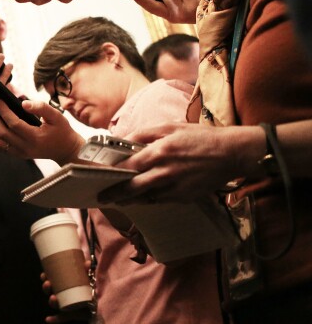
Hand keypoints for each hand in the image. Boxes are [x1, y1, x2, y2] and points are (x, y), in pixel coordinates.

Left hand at [0, 100, 84, 163]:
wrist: (66, 150)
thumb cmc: (62, 131)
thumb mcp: (57, 116)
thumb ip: (41, 107)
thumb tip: (23, 103)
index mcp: (35, 137)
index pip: (14, 124)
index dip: (4, 111)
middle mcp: (26, 148)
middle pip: (2, 133)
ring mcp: (21, 153)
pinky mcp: (19, 155)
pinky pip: (1, 148)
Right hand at [41, 262, 93, 322]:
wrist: (96, 302)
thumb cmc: (88, 289)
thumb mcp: (86, 279)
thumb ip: (85, 272)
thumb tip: (87, 262)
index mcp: (61, 287)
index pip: (49, 282)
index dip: (44, 279)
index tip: (44, 275)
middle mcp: (61, 296)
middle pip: (50, 292)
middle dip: (46, 288)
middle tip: (48, 283)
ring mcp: (65, 305)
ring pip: (54, 304)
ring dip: (51, 301)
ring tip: (53, 297)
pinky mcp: (71, 314)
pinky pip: (61, 317)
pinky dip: (54, 319)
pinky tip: (48, 320)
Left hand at [98, 123, 265, 204]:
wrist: (231, 154)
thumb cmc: (199, 137)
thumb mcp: (170, 127)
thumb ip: (144, 134)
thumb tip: (122, 140)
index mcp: (159, 152)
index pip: (128, 166)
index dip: (112, 172)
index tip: (99, 175)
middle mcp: (165, 172)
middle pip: (132, 188)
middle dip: (115, 194)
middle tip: (102, 197)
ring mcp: (175, 187)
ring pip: (145, 198)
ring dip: (130, 200)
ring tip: (117, 200)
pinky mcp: (184, 197)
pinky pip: (160, 201)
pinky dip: (148, 200)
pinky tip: (140, 198)